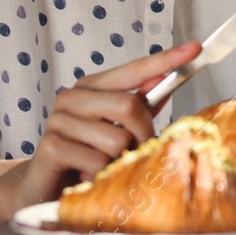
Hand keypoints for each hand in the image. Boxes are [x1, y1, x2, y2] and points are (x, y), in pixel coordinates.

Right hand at [6, 40, 200, 209]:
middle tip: (133, 151)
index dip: (165, 60)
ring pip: (116, 139)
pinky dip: (99, 174)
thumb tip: (162, 80)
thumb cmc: (84, 154)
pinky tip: (86, 177)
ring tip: (103, 166)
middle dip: (142, 134)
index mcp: (91, 87)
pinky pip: (97, 161)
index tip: (194, 48)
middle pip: (129, 106)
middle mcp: (72, 97)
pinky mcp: (51, 147)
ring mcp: (59, 120)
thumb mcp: (115, 127)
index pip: (133, 69)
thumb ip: (138, 104)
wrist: (41, 186)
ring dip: (118, 160)